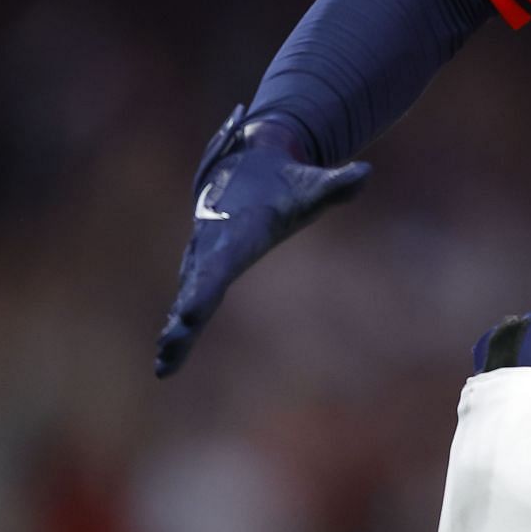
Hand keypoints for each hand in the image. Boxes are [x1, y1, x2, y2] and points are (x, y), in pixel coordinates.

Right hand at [155, 107, 370, 376]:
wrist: (247, 168)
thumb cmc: (288, 182)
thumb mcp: (314, 184)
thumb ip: (338, 184)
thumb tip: (365, 173)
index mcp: (241, 230)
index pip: (222, 263)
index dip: (205, 288)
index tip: (190, 314)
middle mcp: (217, 246)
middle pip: (199, 287)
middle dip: (185, 316)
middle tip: (170, 345)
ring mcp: (206, 258)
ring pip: (188, 297)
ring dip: (176, 331)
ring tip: (165, 363)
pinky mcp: (203, 269)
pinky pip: (190, 300)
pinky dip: (178, 327)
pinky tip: (168, 360)